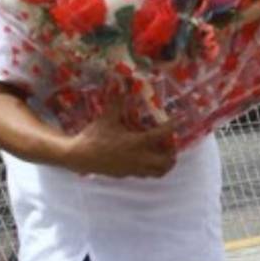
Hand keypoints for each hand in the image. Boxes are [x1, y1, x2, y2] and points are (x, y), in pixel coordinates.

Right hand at [61, 96, 177, 178]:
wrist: (79, 156)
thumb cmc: (94, 136)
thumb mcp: (107, 117)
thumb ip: (116, 102)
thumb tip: (121, 86)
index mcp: (136, 142)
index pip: (161, 135)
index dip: (173, 126)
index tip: (180, 120)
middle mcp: (138, 158)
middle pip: (165, 162)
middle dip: (172, 154)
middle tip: (171, 144)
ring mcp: (132, 169)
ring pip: (157, 173)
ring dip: (164, 164)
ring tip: (163, 154)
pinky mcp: (126, 175)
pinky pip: (144, 174)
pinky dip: (150, 168)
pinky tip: (145, 158)